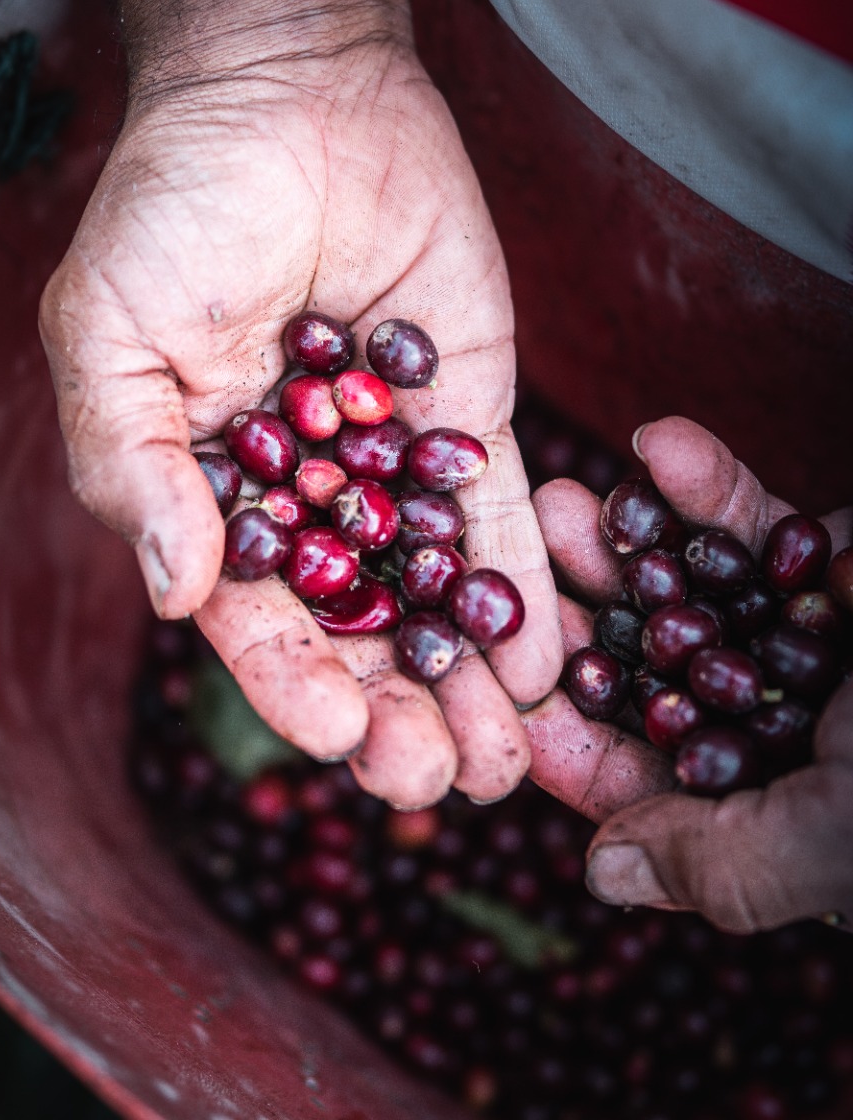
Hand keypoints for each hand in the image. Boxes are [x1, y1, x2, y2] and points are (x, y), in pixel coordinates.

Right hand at [40, 34, 562, 810]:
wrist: (289, 95)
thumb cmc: (176, 210)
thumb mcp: (107, 336)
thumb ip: (135, 466)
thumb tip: (177, 595)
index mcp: (211, 495)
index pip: (253, 616)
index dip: (294, 684)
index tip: (341, 742)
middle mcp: (307, 497)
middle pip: (356, 628)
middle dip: (398, 711)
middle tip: (440, 782)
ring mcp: (391, 462)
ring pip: (431, 593)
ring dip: (469, 680)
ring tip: (508, 759)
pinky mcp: (466, 416)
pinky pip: (494, 513)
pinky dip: (520, 585)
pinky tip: (548, 659)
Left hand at [528, 414, 852, 932]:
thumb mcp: (849, 837)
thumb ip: (731, 865)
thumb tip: (603, 876)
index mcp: (795, 818)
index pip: (654, 789)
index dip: (574, 747)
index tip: (498, 695)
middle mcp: (797, 732)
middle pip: (657, 678)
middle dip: (585, 623)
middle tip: (506, 574)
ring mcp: (817, 644)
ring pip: (694, 593)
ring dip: (628, 543)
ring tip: (561, 495)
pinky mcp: (845, 567)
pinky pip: (766, 527)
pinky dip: (716, 488)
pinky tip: (660, 440)